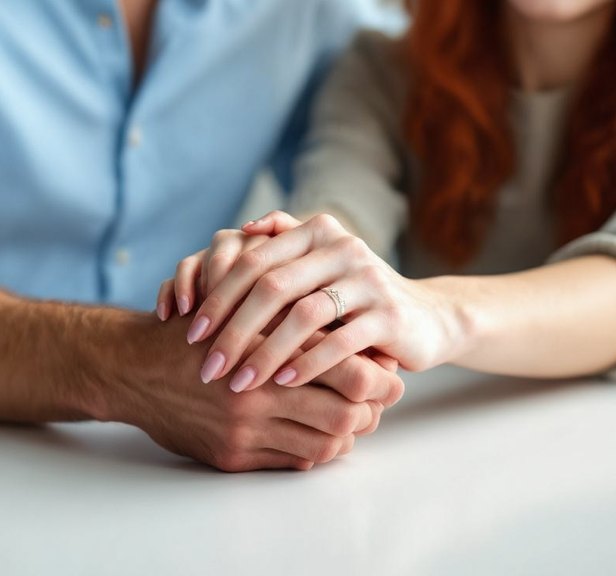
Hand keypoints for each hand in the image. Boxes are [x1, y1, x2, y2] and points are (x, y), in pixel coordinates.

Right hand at [105, 311, 401, 471]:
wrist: (134, 367)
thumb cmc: (196, 326)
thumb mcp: (242, 301)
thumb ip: (292, 308)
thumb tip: (350, 318)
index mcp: (268, 349)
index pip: (350, 374)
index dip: (379, 374)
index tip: (391, 367)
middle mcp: (259, 395)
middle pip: (346, 415)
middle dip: (373, 408)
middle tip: (383, 396)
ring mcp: (244, 431)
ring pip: (324, 444)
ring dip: (347, 432)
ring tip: (356, 414)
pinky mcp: (230, 456)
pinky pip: (292, 462)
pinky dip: (315, 449)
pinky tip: (319, 431)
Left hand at [184, 211, 465, 390]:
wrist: (426, 317)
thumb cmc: (356, 295)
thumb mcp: (321, 261)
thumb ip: (284, 239)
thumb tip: (242, 230)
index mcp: (316, 231)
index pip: (252, 260)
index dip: (217, 296)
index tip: (189, 331)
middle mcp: (341, 247)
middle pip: (272, 287)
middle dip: (233, 330)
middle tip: (207, 367)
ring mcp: (368, 279)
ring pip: (304, 315)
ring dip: (266, 353)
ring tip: (240, 384)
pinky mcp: (389, 315)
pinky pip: (340, 342)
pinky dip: (308, 364)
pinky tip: (284, 385)